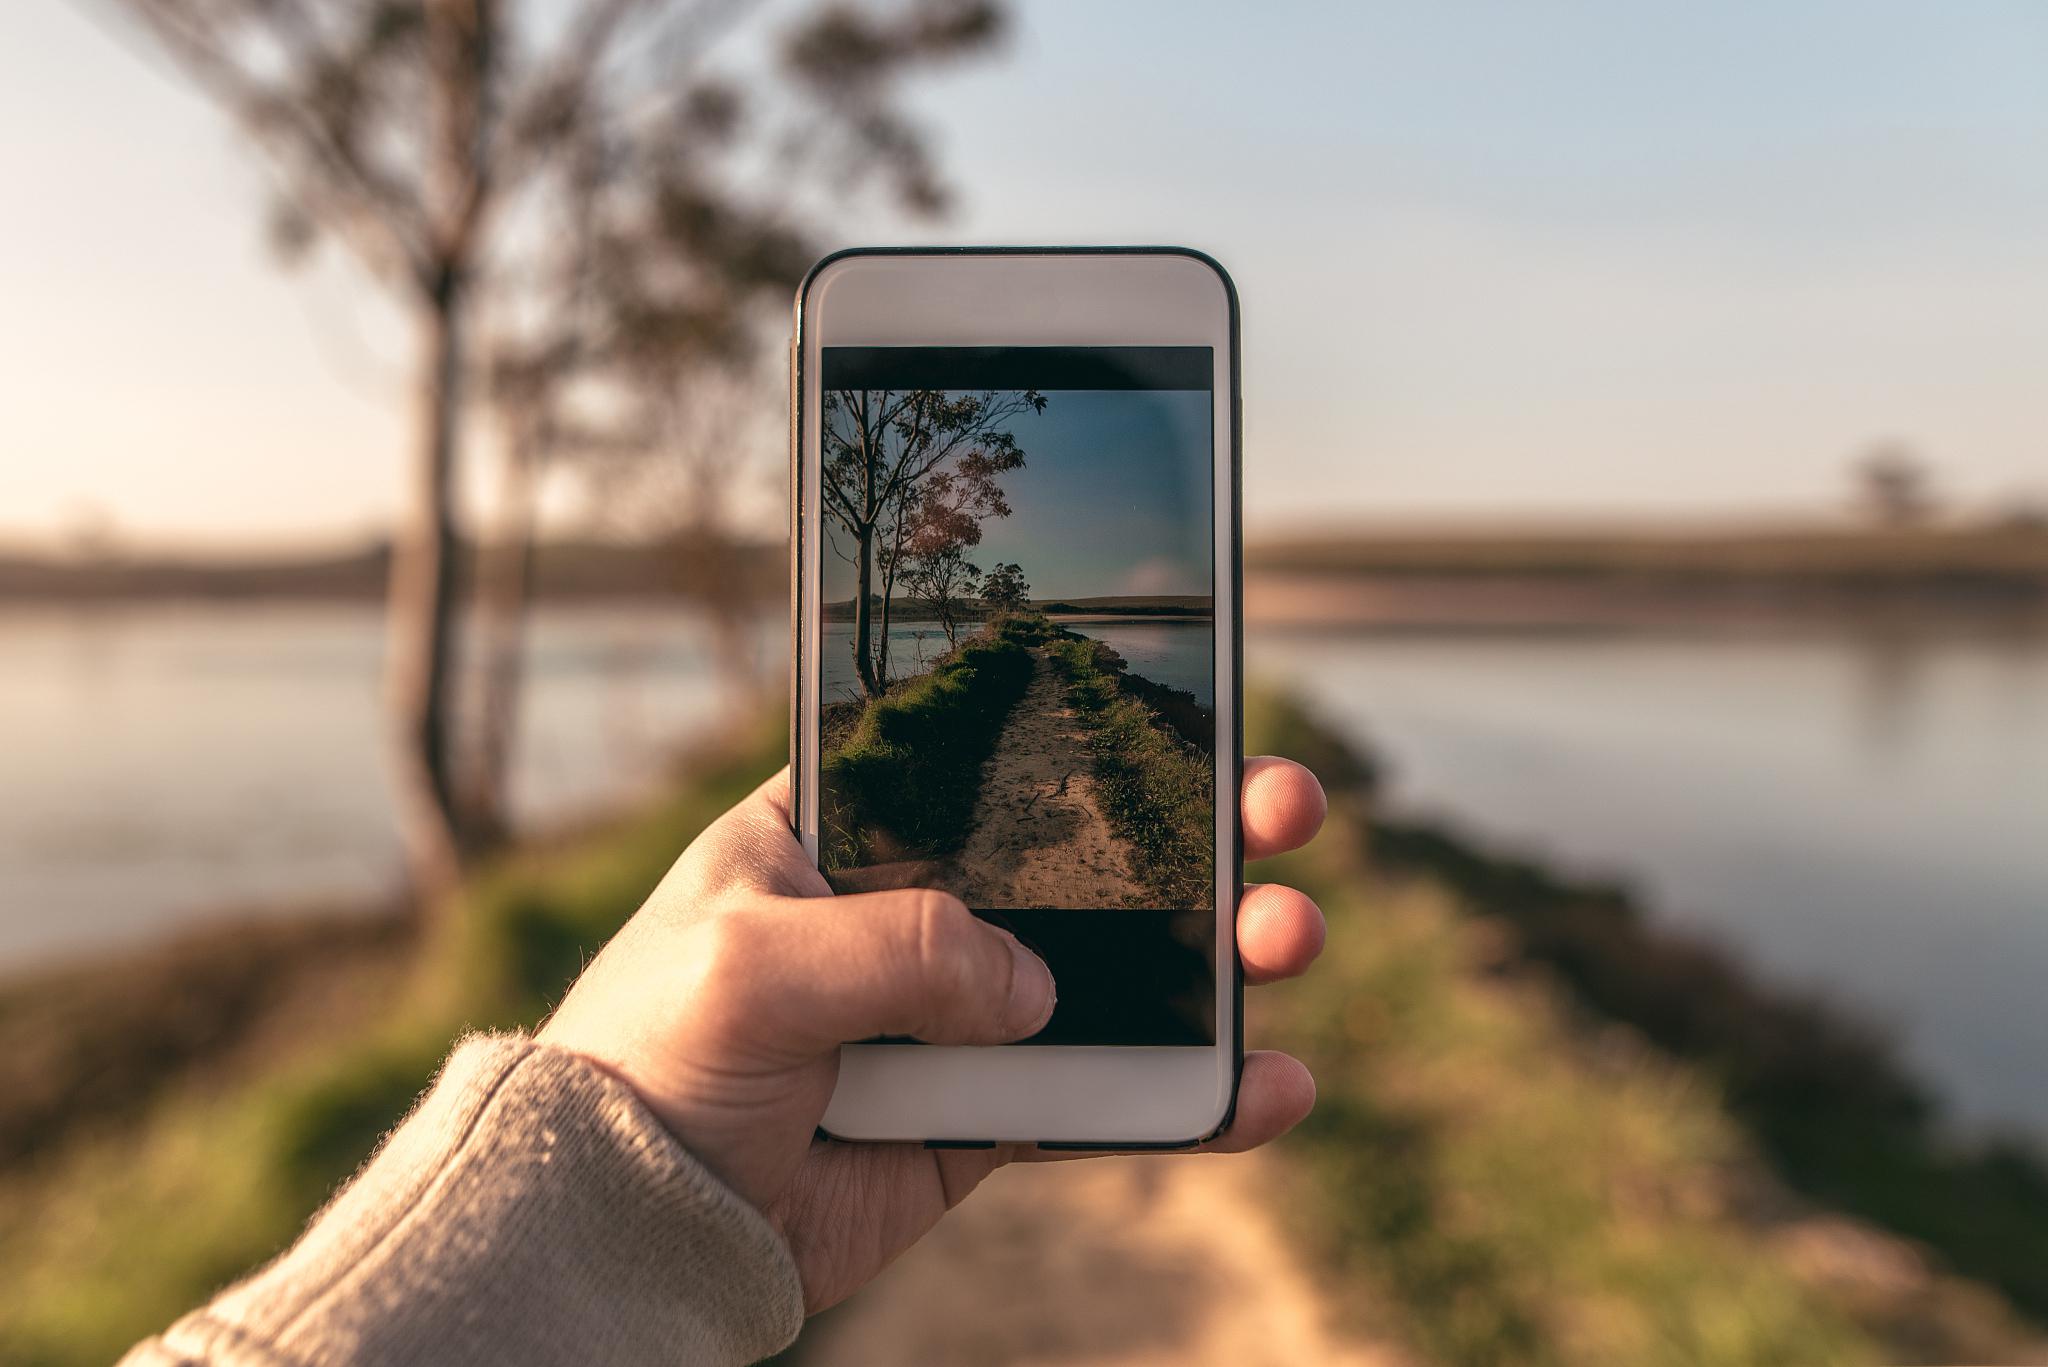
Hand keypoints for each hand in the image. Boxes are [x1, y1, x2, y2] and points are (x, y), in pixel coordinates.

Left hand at [539, 757, 1328, 1312]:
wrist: (630, 1223)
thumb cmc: (652, 1055)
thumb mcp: (752, 962)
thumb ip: (897, 946)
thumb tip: (1033, 989)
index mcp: (845, 833)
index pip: (987, 762)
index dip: (1089, 733)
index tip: (1184, 709)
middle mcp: (913, 915)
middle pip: (1082, 861)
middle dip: (1191, 832)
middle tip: (1278, 808)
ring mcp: (954, 1020)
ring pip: (1114, 978)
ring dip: (1215, 957)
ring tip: (1289, 938)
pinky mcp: (977, 1120)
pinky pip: (1100, 1100)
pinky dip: (1187, 1099)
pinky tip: (1270, 1088)